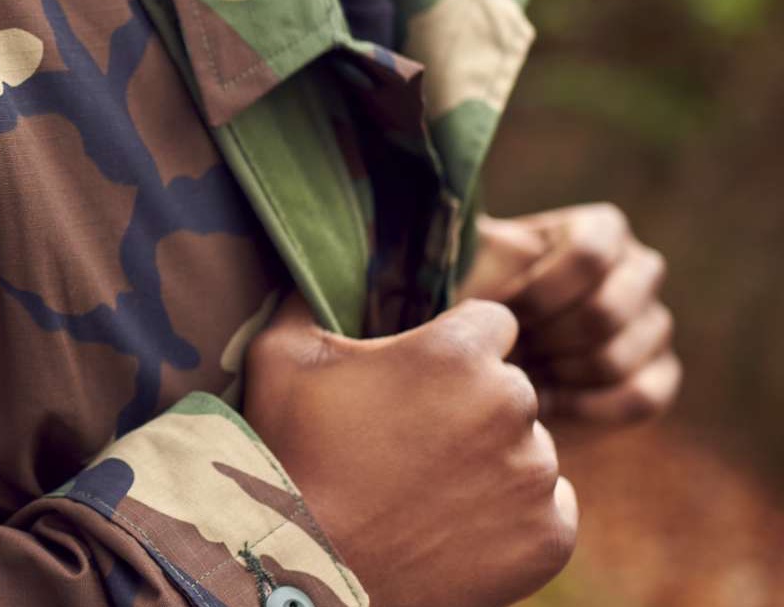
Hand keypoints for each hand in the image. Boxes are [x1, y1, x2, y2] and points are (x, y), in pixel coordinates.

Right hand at [244, 294, 576, 606]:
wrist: (307, 568)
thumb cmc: (289, 454)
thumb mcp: (280, 357)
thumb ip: (305, 298)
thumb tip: (308, 263)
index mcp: (458, 352)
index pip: (494, 323)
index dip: (456, 347)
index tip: (423, 377)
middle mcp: (512, 405)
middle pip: (513, 388)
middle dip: (474, 406)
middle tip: (414, 441)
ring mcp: (536, 475)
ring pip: (531, 450)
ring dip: (493, 461)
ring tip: (430, 489)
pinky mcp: (549, 535)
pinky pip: (551, 509)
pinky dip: (515, 517)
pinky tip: (458, 524)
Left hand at [466, 205, 680, 434]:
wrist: (486, 353)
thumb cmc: (474, 297)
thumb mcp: (471, 261)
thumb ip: (489, 247)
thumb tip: (511, 246)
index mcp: (602, 230)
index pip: (589, 254)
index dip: (539, 291)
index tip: (497, 314)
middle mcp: (639, 272)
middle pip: (605, 311)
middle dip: (544, 339)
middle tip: (506, 351)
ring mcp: (654, 325)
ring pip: (617, 358)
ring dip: (556, 374)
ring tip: (517, 374)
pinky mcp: (659, 376)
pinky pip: (640, 398)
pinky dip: (586, 408)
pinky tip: (546, 405)